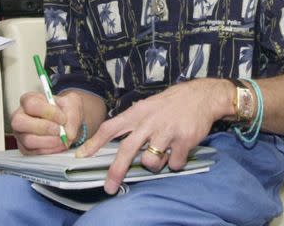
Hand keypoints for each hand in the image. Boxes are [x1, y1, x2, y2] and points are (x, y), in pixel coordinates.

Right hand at [11, 90, 84, 154]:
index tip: (62, 118)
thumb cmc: (63, 109)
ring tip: (62, 139)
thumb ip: (72, 115)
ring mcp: (20, 134)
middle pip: (20, 122)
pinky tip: (59, 145)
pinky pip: (34, 152)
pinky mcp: (25, 148)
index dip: (47, 112)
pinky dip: (50, 150)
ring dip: (49, 141)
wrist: (64, 121)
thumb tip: (69, 133)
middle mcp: (20, 117)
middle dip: (44, 128)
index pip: (31, 104)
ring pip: (28, 140)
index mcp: (28, 100)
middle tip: (60, 130)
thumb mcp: (71, 104)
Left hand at [77, 79, 221, 193]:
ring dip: (156, 164)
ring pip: (151, 161)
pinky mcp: (183, 140)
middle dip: (116, 171)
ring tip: (164, 153)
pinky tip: (180, 150)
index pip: (110, 128)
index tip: (81, 156)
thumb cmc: (173, 103)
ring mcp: (166, 131)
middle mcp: (149, 122)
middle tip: (109, 187)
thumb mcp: (149, 106)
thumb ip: (135, 122)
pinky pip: (174, 163)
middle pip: (126, 150)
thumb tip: (120, 143)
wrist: (202, 96)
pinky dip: (176, 162)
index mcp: (138, 113)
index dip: (94, 143)